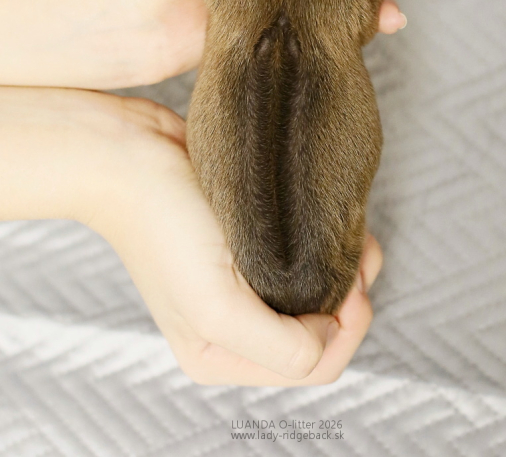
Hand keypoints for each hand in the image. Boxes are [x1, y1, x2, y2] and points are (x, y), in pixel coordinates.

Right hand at [0, 85, 380, 385]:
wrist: (130, 154)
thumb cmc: (163, 225)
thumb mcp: (216, 308)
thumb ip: (279, 347)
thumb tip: (327, 333)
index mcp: (222, 355)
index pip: (314, 366)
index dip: (347, 330)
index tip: (353, 286)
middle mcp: (235, 326)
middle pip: (323, 332)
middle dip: (353, 299)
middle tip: (360, 258)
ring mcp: (244, 282)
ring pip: (320, 292)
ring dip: (349, 269)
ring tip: (355, 237)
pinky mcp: (251, 242)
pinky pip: (307, 256)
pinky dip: (332, 244)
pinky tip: (340, 224)